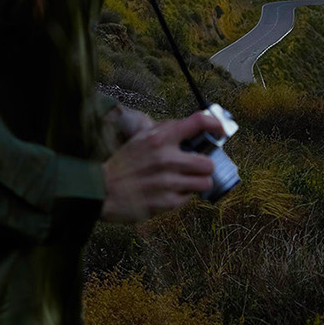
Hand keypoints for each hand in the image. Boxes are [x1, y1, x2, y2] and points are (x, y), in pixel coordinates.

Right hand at [101, 109, 220, 222]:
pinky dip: (182, 195)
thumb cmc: (123, 163)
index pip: (198, 122)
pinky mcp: (168, 202)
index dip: (216, 125)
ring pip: (205, 182)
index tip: (221, 131)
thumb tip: (193, 127)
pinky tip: (168, 191)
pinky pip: (189, 198)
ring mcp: (169, 182)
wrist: (102, 190)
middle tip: (195, 166)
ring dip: (197, 182)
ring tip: (184, 180)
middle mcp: (167, 159)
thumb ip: (166, 131)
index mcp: (160, 138)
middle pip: (208, 162)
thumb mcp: (141, 138)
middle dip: (204, 165)